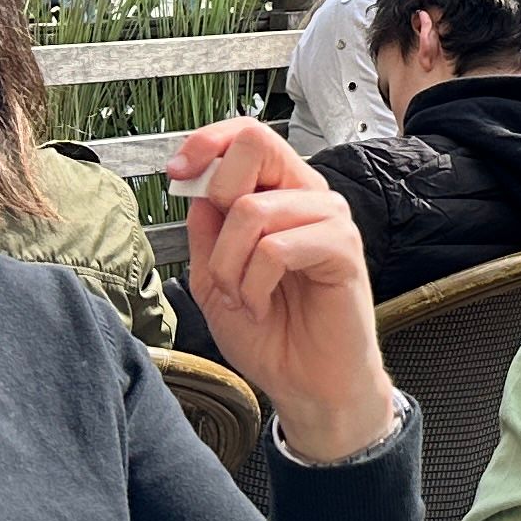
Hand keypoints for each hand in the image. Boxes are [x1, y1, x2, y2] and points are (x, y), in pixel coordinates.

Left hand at [166, 120, 391, 461]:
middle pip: (257, 144)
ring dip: (229, 264)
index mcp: (278, 195)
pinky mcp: (342, 249)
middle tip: (221, 251)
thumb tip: (195, 187)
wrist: (306, 384)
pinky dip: (253, 285)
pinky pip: (277, 248)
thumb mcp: (214, 277)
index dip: (206, 143)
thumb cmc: (270, 333)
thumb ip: (206, 230)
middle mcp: (307, 197)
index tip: (178, 171)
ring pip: (254, 209)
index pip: (246, 136)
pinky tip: (260, 306)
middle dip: (219, 195)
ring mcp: (330, 220)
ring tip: (239, 296)